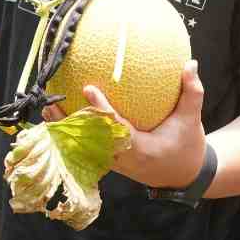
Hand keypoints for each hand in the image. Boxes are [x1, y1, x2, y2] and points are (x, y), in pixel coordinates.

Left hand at [49, 60, 205, 188]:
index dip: (101, 111)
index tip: (88, 89)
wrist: (184, 176)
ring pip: (85, 147)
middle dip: (70, 123)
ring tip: (47, 109)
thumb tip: (190, 63)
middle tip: (51, 102)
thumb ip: (192, 91)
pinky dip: (74, 134)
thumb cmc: (188, 145)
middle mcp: (124, 160)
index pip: (117, 128)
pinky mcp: (111, 164)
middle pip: (90, 141)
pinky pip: (89, 148)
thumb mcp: (192, 119)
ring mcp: (116, 164)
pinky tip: (60, 118)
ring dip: (65, 130)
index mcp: (142, 149)